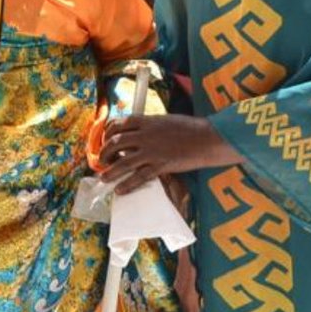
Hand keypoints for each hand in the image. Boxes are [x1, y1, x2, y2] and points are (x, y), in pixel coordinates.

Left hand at [99, 114, 239, 194]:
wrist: (208, 138)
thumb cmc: (191, 128)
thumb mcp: (166, 121)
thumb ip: (151, 126)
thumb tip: (140, 134)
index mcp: (147, 121)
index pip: (120, 123)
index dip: (109, 132)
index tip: (106, 139)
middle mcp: (146, 135)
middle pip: (116, 142)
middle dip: (106, 152)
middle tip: (103, 160)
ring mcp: (152, 151)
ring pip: (123, 161)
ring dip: (110, 171)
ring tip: (104, 178)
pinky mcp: (161, 165)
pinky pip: (139, 177)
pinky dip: (127, 184)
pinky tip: (120, 190)